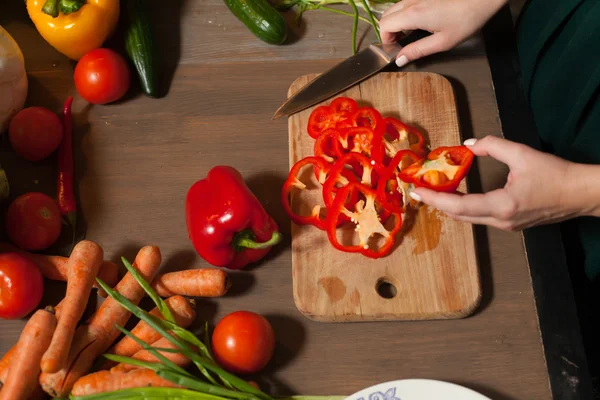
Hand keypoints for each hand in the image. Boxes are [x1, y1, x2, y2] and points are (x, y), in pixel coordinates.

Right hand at [379, 0, 507, 66]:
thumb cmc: (466, 19)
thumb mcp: (442, 42)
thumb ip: (417, 51)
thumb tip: (399, 60)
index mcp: (413, 15)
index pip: (384, 26)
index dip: (385, 40)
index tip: (395, 49)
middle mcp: (411, 1)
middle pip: (386, 15)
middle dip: (389, 31)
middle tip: (401, 43)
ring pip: (395, 8)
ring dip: (396, 21)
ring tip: (410, 33)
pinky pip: (406, 2)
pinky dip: (405, 13)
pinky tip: (419, 21)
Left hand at [409, 136, 589, 230]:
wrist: (582, 194)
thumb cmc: (557, 174)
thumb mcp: (522, 154)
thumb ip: (492, 146)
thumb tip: (468, 144)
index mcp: (502, 205)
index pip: (458, 206)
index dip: (434, 199)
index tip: (416, 191)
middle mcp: (501, 221)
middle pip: (459, 216)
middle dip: (437, 203)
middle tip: (420, 189)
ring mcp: (506, 226)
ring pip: (468, 218)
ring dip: (450, 206)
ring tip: (434, 191)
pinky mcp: (510, 225)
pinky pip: (479, 217)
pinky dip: (464, 207)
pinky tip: (456, 196)